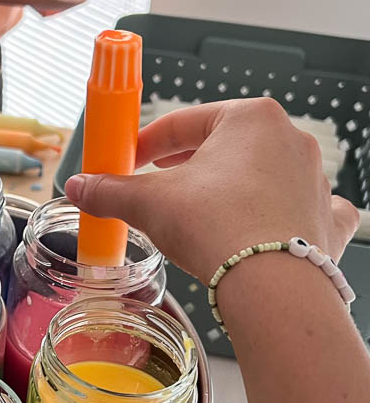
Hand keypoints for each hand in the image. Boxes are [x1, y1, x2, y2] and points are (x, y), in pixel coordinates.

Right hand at [64, 98, 359, 281]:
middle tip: (156, 187)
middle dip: (186, 165)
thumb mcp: (149, 203)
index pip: (182, 123)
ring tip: (196, 215)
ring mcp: (312, 180)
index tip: (127, 162)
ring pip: (259, 176)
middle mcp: (289, 139)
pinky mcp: (324, 220)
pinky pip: (299, 208)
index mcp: (249, 118)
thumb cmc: (217, 226)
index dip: (146, 144)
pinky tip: (262, 228)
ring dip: (227, 188)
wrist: (272, 284)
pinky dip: (278, 215)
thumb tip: (79, 187)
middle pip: (222, 146)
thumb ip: (110, 191)